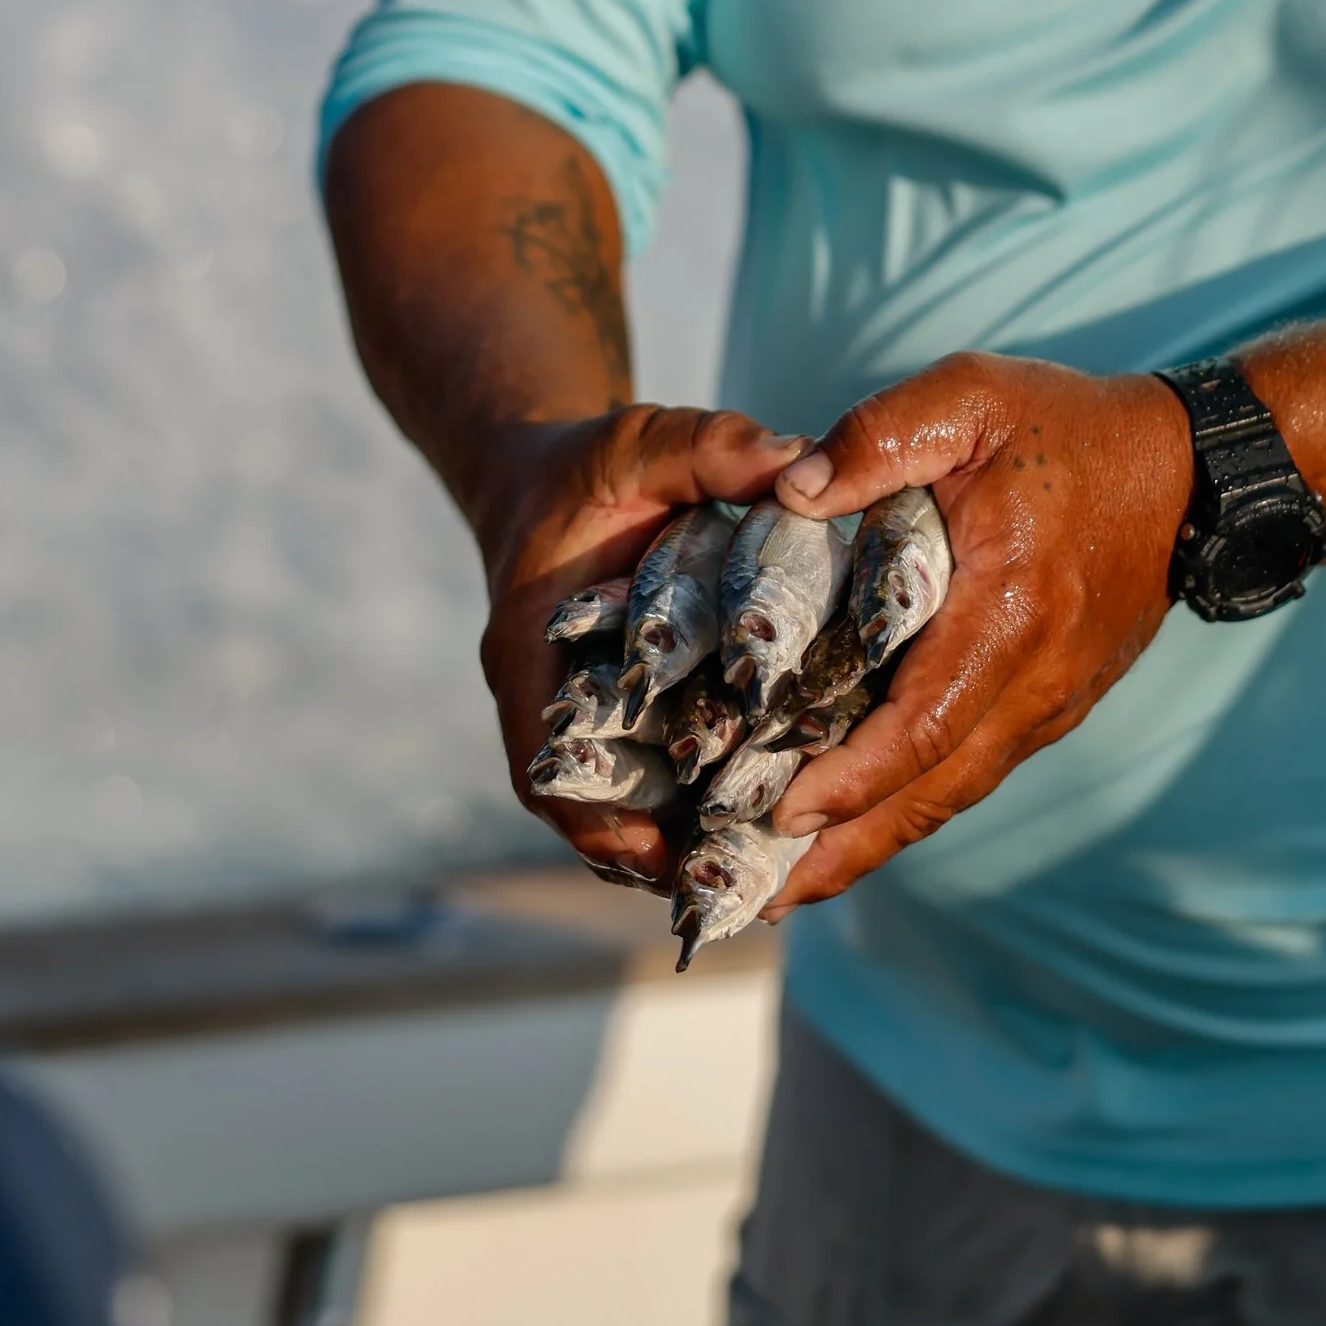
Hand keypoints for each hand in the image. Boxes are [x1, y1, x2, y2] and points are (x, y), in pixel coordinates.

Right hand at [480, 405, 805, 886]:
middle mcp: (551, 697)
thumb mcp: (643, 439)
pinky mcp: (629, 716)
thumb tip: (797, 466)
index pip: (545, 763)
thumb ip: (710, 449)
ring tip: (774, 875)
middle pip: (594, 809)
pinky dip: (704, 806)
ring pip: (628, 807)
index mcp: (528, 648)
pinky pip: (659, 779)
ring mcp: (588, 715)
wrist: (553, 475)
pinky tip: (778, 821)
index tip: (667, 858)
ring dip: (691, 842)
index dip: (599, 823)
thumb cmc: (592, 462)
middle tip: (748, 885)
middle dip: (665, 854)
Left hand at [765, 355, 1192, 912]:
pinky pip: (974, 770)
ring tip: (787, 885)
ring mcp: (1050, 701)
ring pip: (954, 793)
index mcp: (1010, 610)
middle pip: (935, 790)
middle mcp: (1036, 679)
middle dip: (846, 847)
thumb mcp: (968, 397)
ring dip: (873, 842)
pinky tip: (856, 824)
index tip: (782, 812)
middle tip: (757, 891)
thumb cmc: (1066, 427)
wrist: (1187, 470)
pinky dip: (911, 806)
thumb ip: (876, 437)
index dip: (854, 777)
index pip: (928, 723)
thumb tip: (787, 493)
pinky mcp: (1052, 704)